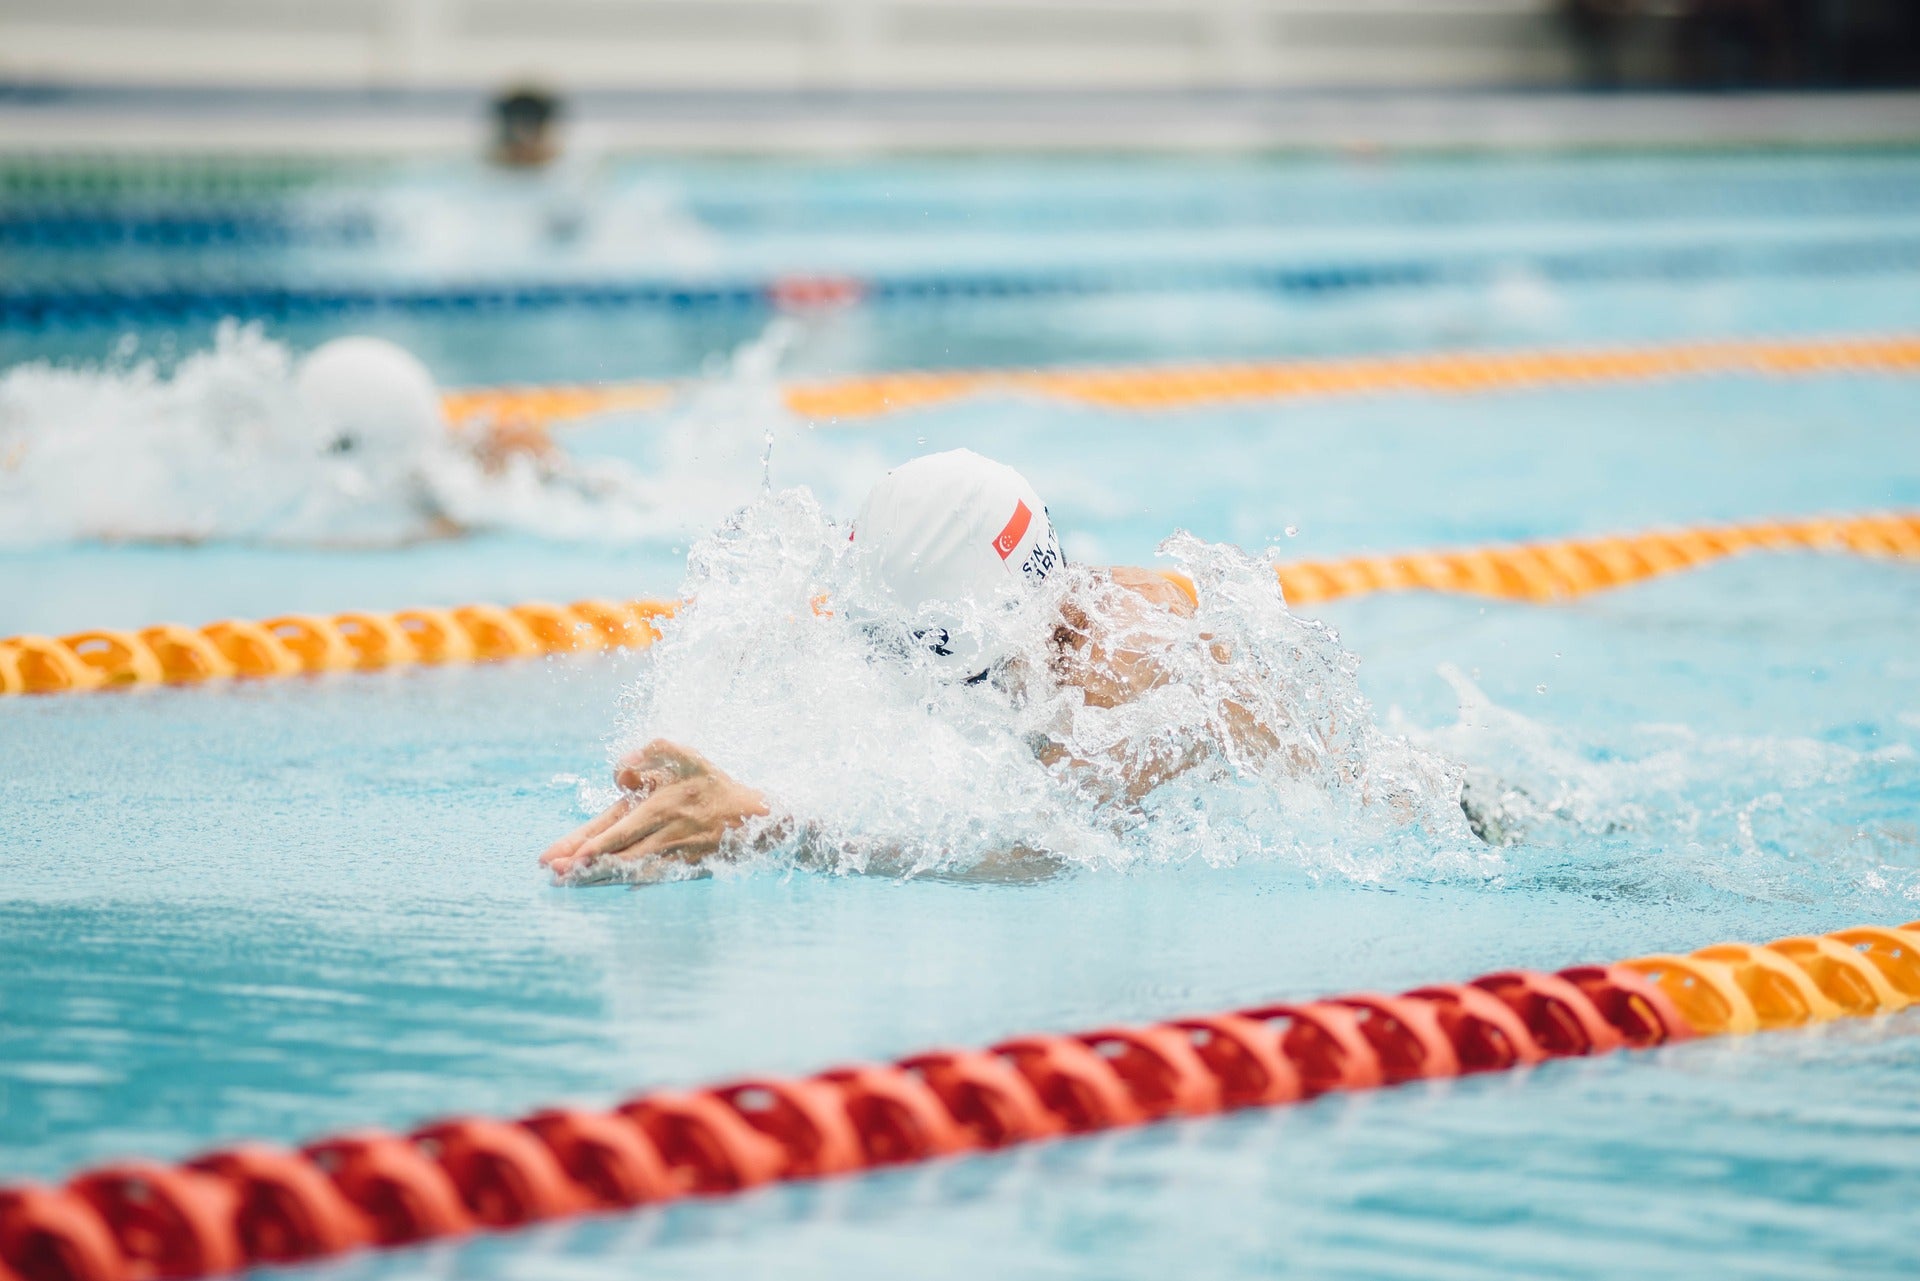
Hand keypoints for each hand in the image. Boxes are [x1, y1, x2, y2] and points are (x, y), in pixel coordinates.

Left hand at [540, 740, 769, 881]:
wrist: (754, 818)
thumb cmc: (713, 784)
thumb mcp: (686, 756)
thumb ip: (653, 751)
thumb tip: (619, 771)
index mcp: (660, 804)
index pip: (619, 826)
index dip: (593, 841)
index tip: (569, 855)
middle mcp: (664, 831)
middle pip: (618, 852)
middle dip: (585, 864)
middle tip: (555, 874)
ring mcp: (673, 852)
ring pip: (630, 868)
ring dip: (598, 876)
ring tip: (570, 882)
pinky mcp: (682, 867)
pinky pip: (649, 878)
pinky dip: (624, 885)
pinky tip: (604, 886)